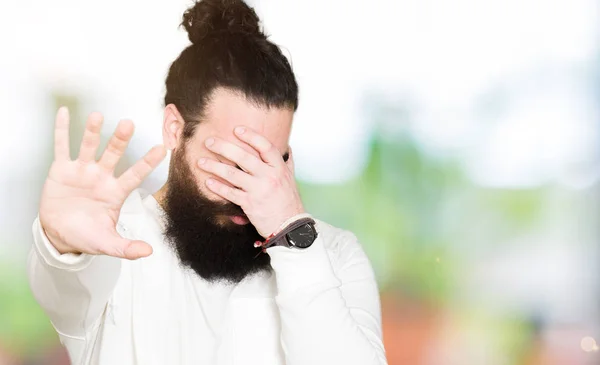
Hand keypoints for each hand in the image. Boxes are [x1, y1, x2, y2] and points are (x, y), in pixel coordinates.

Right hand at [39, 107, 165, 258]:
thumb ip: (126, 247)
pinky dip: (62, 130)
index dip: (148, 162)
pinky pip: (62, 146)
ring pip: (89, 147)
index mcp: (115, 192)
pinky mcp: (61, 169)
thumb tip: (148, 252)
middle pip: (113, 154)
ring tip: (98, 116)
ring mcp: (82, 171)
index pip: (136, 175)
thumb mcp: (107, 244)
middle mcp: (101, 177)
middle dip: (120, 140)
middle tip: (128, 124)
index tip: (163, 148)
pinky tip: (64, 113)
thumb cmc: (87, 236)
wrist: (59, 234)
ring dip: (93, 132)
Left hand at [197, 126, 304, 237]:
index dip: (250, 136)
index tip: (237, 129)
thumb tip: (286, 147)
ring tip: (201, 161)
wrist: (290, 226)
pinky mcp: (250, 204)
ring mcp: (259, 190)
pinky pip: (230, 193)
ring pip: (232, 174)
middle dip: (223, 147)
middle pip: (244, 157)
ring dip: (214, 166)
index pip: (265, 146)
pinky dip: (217, 187)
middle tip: (209, 141)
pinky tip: (208, 182)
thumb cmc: (289, 201)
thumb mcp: (290, 178)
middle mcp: (269, 176)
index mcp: (279, 168)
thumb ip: (287, 162)